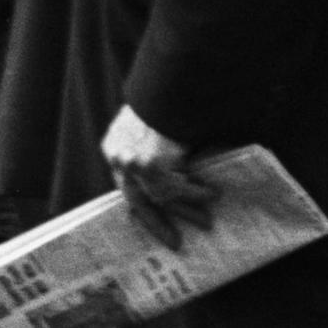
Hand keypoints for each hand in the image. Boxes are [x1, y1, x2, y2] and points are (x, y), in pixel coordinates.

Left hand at [101, 105, 214, 250]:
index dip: (143, 206)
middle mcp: (118, 157)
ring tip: (207, 221)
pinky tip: (213, 195)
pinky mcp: (150, 166)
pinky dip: (197, 193)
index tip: (155, 219)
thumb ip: (160, 156)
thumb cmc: (170, 105)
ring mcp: (132, 163)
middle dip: (158, 223)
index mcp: (114, 147)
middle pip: (137, 200)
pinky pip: (176, 189)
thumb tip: (181, 179)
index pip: (126, 186)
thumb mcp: (157, 133)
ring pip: (160, 198)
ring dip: (187, 210)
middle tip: (175, 242)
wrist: (173, 85)